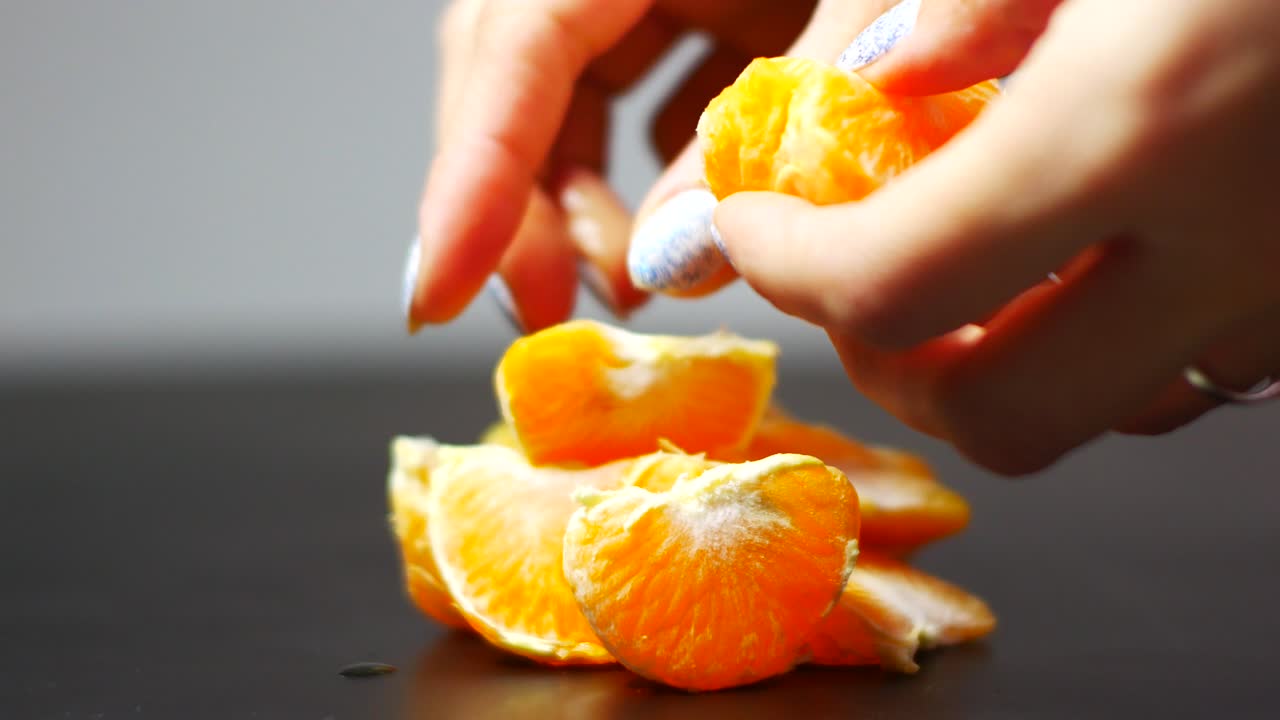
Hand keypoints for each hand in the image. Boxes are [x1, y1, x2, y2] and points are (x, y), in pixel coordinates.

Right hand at [403, 0, 913, 331]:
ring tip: (629, 282)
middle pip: (516, 71)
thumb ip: (769, 122)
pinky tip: (679, 227)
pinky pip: (639, 91)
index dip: (470, 171)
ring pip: (567, 93)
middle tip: (542, 313)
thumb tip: (669, 260)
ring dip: (580, 199)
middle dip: (515, 203)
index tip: (432, 291)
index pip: (519, 36)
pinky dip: (646, 170)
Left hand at [714, 0, 1279, 473]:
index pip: (892, 284)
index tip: (753, 224)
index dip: (788, 270)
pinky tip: (1093, 244)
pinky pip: (1201, 366)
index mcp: (1141, 120)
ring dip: (998, 358)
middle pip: (1001, 416)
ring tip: (961, 260)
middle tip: (847, 282)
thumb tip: (860, 84)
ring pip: (1105, 408)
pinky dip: (1108, 333)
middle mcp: (1242, 237)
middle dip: (891, 366)